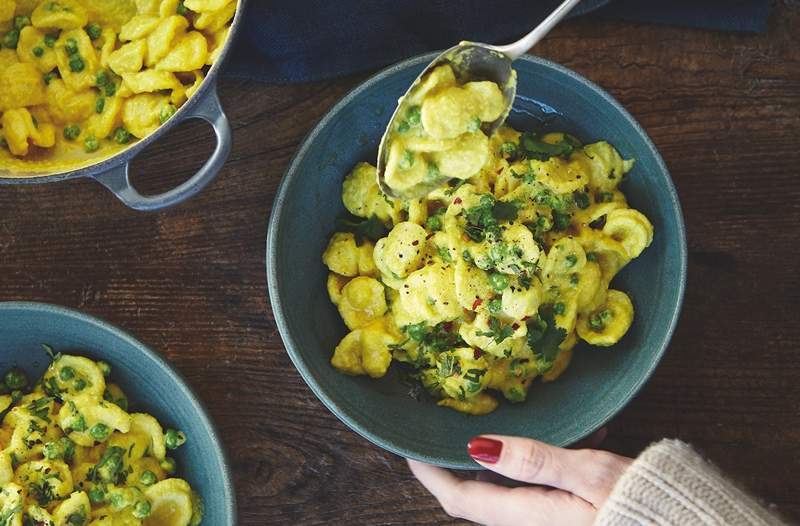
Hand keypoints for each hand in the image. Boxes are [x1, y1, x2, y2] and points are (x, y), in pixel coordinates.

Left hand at [407, 430, 630, 525]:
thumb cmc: (646, 505)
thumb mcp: (592, 475)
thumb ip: (535, 461)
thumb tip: (478, 447)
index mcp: (531, 515)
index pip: (462, 500)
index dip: (430, 476)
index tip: (409, 448)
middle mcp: (534, 522)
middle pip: (478, 495)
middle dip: (457, 463)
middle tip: (445, 425)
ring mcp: (553, 518)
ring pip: (511, 486)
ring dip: (502, 455)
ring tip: (503, 416)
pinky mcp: (572, 511)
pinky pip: (544, 484)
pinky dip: (542, 459)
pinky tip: (572, 433)